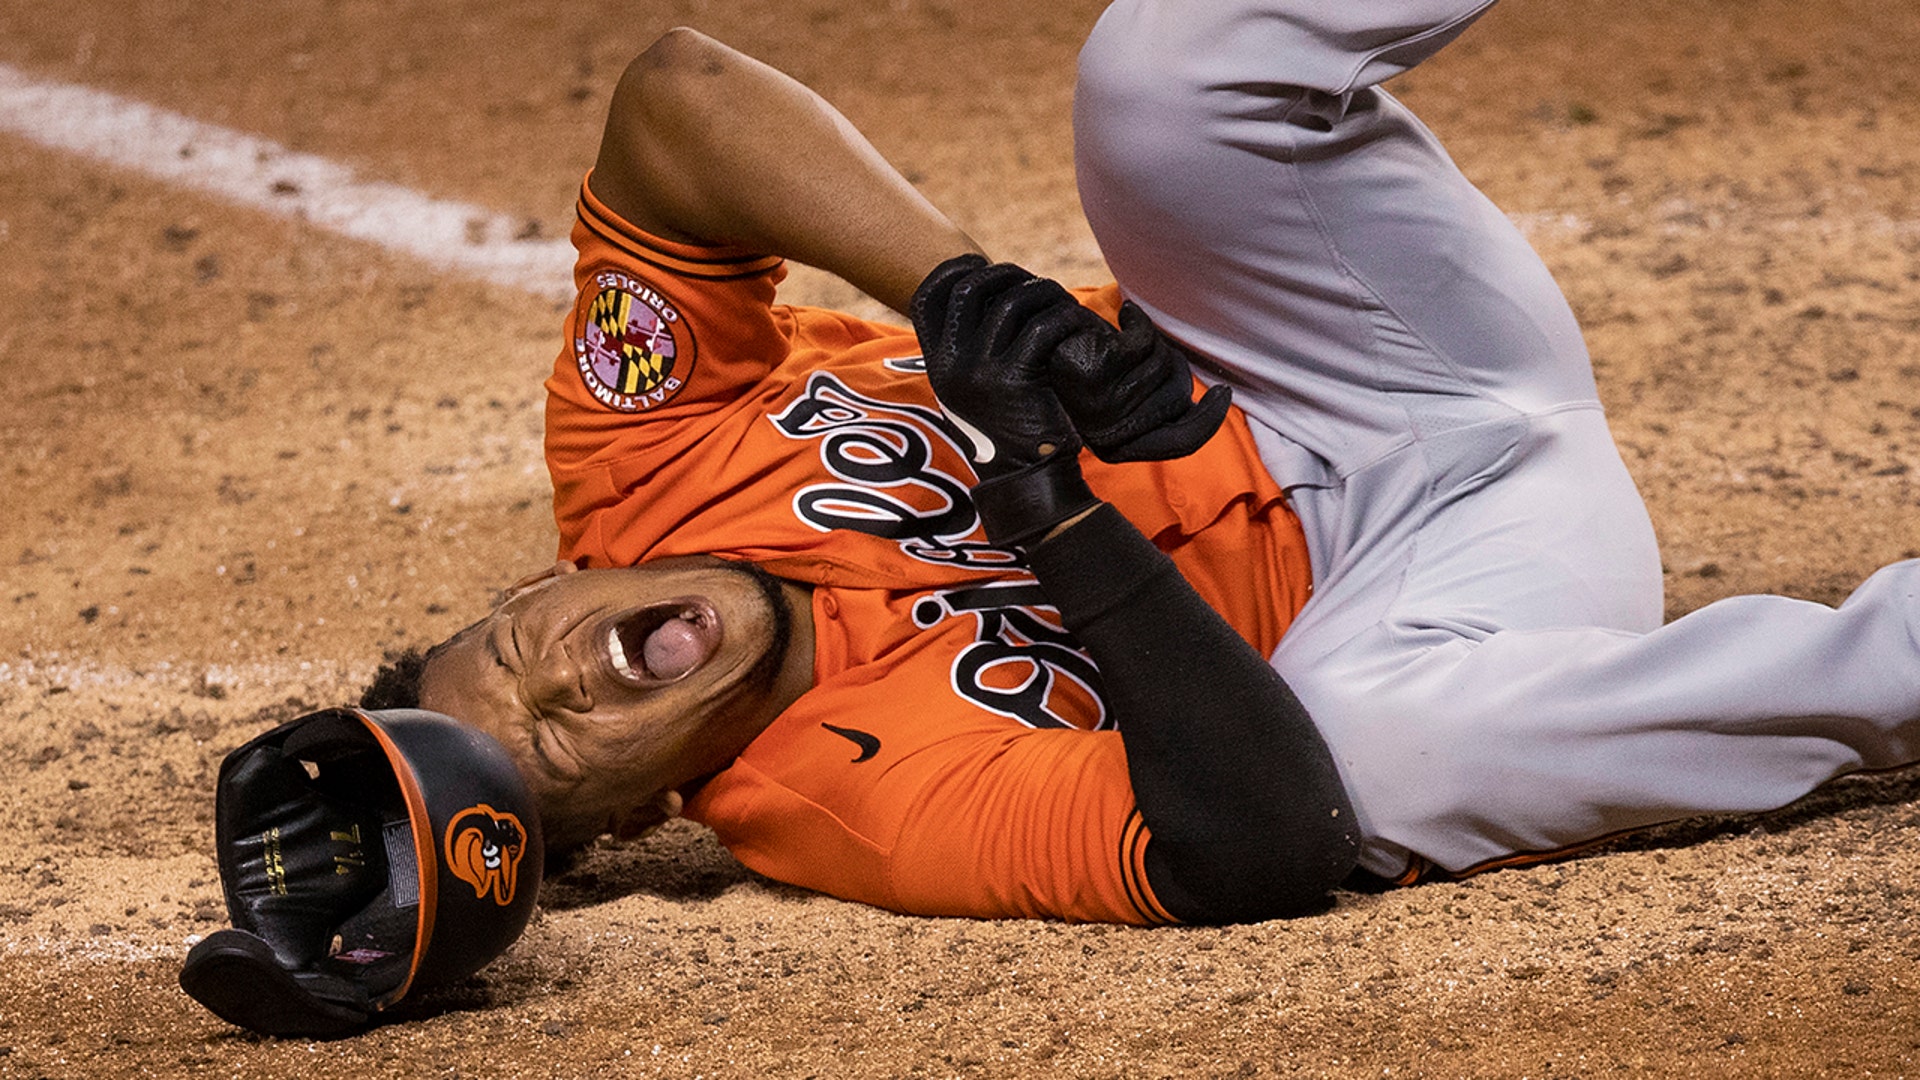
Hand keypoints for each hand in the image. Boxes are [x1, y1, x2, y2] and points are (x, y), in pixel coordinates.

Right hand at [910, 254, 1102, 548]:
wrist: (1027, 478)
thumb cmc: (1010, 428)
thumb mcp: (973, 388)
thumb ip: (969, 348)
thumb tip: (983, 296)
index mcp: (936, 363)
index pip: (928, 297)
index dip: (954, 271)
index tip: (983, 266)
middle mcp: (950, 365)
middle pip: (971, 289)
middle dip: (1007, 275)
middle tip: (1034, 284)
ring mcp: (979, 372)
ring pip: (1012, 303)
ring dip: (1043, 293)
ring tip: (1061, 302)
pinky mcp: (1015, 380)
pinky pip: (1042, 328)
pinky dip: (1063, 317)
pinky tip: (1075, 323)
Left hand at [1049, 301, 1232, 462]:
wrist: (1025, 333)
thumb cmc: (1076, 360)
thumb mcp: (1120, 390)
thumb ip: (1153, 402)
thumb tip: (1202, 401)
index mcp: (1117, 447)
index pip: (1182, 443)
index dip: (1209, 421)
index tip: (1224, 393)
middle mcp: (1109, 434)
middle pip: (1179, 396)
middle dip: (1171, 362)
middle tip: (1147, 344)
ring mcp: (1101, 405)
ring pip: (1162, 365)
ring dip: (1150, 341)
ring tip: (1123, 334)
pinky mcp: (1095, 373)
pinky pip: (1144, 343)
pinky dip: (1138, 322)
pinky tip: (1123, 316)